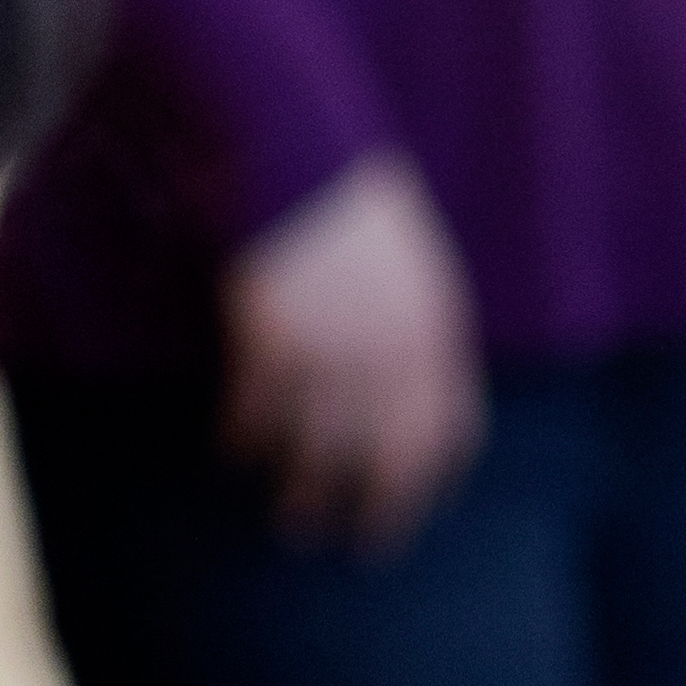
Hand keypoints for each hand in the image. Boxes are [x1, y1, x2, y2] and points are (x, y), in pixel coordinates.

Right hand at [225, 153, 482, 552]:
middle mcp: (393, 346)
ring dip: (306, 488)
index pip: (450, 422)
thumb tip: (397, 373)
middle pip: (393, 451)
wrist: (291, 139)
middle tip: (361, 546)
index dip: (436, 471)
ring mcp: (334, 343)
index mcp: (435, 323)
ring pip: (323, 443)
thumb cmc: (342, 190)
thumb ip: (409, 315)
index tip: (423, 506)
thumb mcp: (404, 252)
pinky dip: (247, 434)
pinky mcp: (275, 334)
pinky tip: (234, 452)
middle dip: (380, 506)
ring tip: (293, 522)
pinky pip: (261, 405)